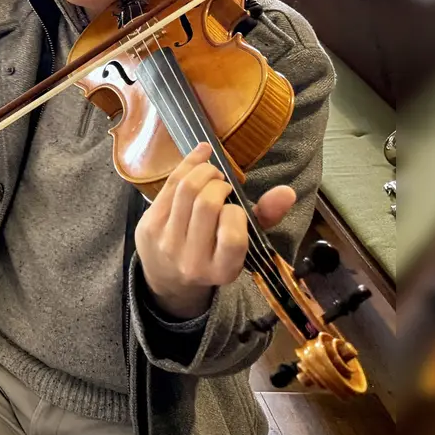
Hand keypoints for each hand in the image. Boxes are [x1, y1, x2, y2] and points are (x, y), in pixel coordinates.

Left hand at [136, 143, 297, 320]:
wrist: (169, 278)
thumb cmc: (214, 254)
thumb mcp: (244, 246)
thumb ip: (266, 218)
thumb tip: (287, 192)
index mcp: (222, 270)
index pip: (232, 236)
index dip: (235, 212)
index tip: (234, 207)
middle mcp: (191, 260)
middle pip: (206, 204)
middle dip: (218, 183)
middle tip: (222, 183)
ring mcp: (166, 243)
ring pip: (185, 190)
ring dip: (202, 170)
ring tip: (210, 172)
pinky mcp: (148, 226)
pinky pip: (168, 186)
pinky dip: (187, 165)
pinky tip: (199, 157)